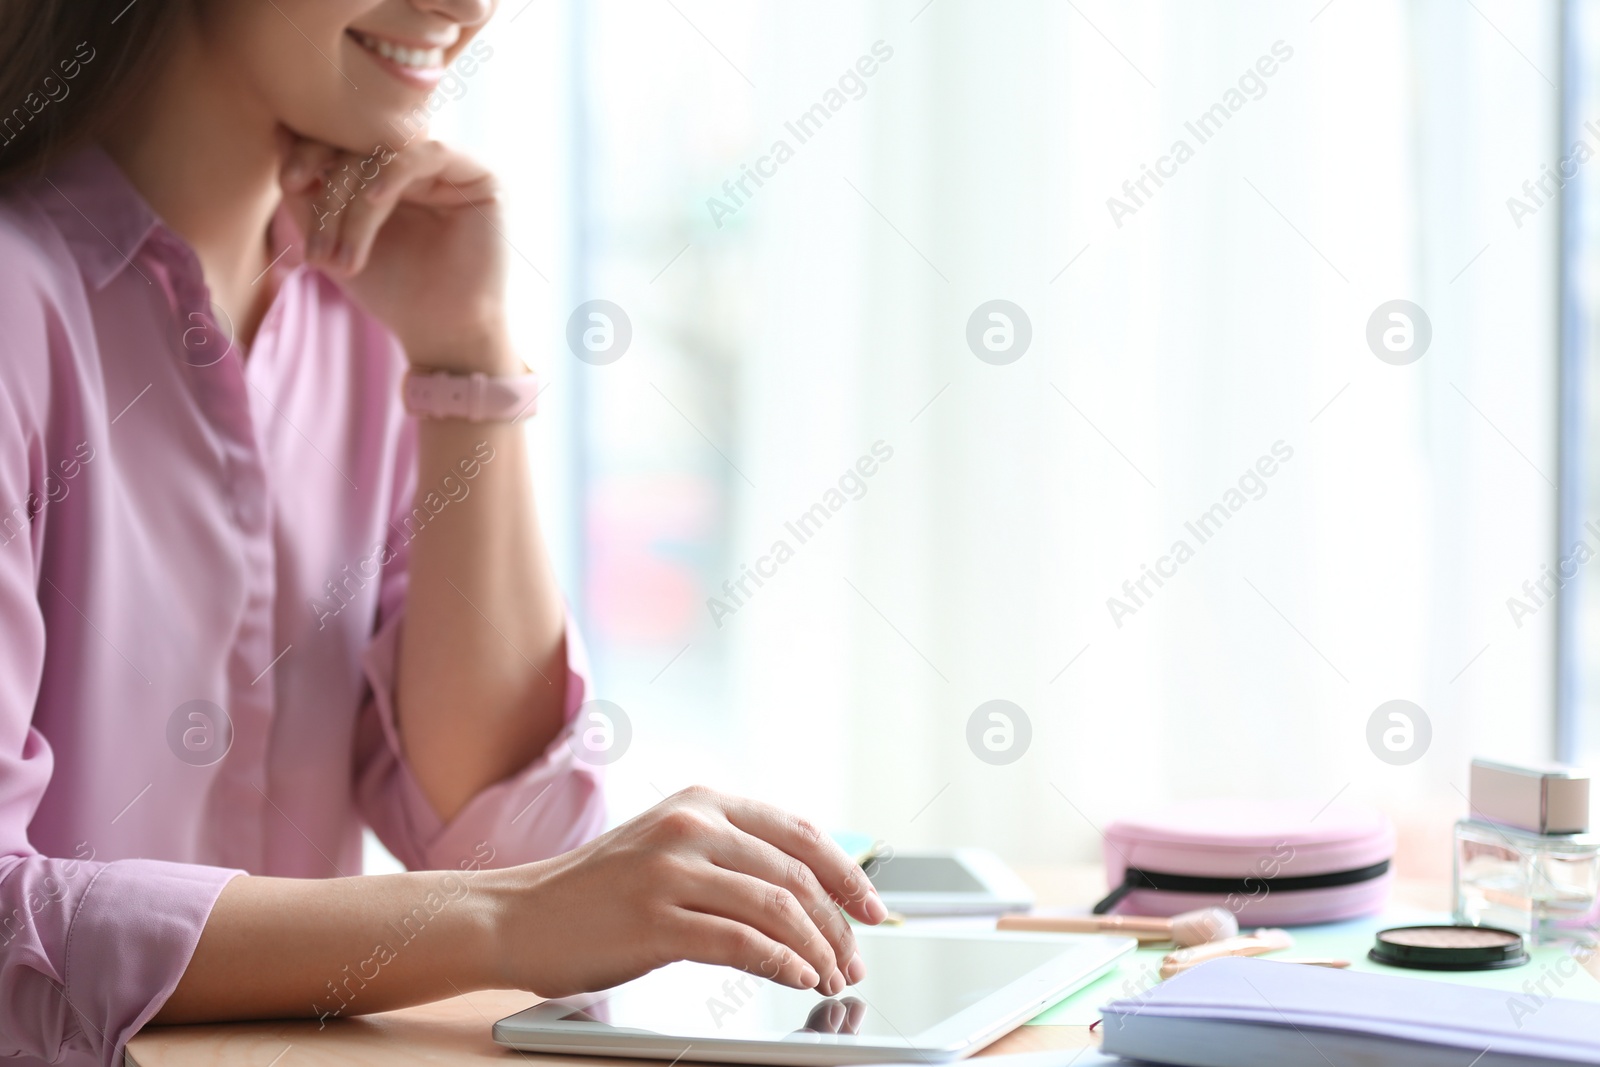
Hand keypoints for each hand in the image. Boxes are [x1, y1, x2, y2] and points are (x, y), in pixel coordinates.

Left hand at [276, 129, 516, 373]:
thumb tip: (281, 130)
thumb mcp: (335, 238)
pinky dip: (394, 173)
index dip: (310, 150)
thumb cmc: (392, 292)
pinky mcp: (481, 177)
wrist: (442, 333)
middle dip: (330, 190)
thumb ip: (309, 191)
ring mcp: (451, 170)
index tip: (287, 182)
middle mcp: (421, 165)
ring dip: (355, 203)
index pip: (345, 142)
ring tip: (341, 256)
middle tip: (315, 239)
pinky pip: (429, 154)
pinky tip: (374, 201)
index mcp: (388, 174)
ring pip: (388, 155)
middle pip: (363, 146)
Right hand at [486, 786, 887, 997]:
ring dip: (818, 949)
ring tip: (831, 977)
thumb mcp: (670, 848)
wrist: (519, 915)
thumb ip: (732, 857)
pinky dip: (782, 964)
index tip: (873, 909)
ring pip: (777, 908)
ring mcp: (671, 870)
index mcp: (703, 800)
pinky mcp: (655, 918)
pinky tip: (798, 978)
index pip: (800, 832)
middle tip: (857, 959)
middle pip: (796, 874)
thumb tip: (812, 893)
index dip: (848, 872)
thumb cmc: (600, 891)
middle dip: (839, 923)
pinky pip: (741, 943)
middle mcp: (691, 825)